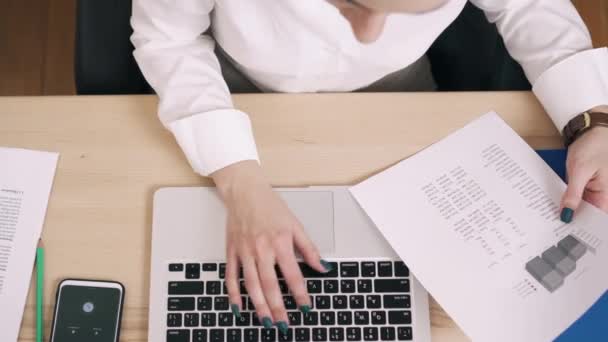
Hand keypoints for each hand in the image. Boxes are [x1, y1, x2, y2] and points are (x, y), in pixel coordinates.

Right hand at [211, 161, 330, 332]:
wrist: (245, 191)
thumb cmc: (270, 206)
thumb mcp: (296, 224)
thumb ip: (309, 248)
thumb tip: (323, 267)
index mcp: (280, 242)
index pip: (293, 275)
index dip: (300, 294)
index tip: (305, 308)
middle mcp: (262, 249)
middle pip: (270, 285)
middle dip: (278, 308)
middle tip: (283, 325)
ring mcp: (244, 251)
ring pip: (251, 284)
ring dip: (259, 305)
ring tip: (266, 321)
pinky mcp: (231, 251)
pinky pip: (231, 277)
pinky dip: (233, 293)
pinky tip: (238, 307)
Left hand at [561, 121, 607, 221]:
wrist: (592, 130)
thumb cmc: (592, 146)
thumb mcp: (580, 170)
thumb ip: (574, 194)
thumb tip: (567, 215)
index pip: (598, 219)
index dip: (584, 228)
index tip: (568, 235)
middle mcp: (605, 195)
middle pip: (590, 215)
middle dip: (574, 221)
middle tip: (554, 230)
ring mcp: (597, 192)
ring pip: (583, 208)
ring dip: (570, 212)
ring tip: (552, 222)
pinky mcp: (588, 187)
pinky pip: (579, 199)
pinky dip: (569, 202)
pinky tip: (557, 207)